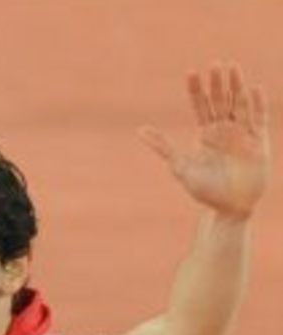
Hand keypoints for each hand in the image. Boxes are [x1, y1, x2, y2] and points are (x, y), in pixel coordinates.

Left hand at [140, 62, 270, 218]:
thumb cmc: (203, 189)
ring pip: (240, 103)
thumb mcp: (180, 166)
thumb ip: (163, 146)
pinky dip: (257, 104)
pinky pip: (258, 119)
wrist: (227, 207)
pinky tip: (254, 89)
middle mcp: (224, 129)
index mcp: (205, 133)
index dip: (196, 89)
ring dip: (236, 86)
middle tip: (214, 64)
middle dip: (217, 83)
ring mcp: (242, 133)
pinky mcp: (258, 141)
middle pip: (220, 99)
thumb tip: (139, 130)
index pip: (200, 104)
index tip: (191, 72)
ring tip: (232, 67)